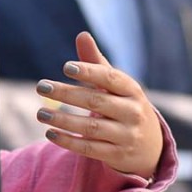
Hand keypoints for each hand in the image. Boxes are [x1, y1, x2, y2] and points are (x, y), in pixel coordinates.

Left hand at [35, 31, 162, 178]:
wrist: (151, 146)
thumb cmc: (124, 105)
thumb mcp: (115, 85)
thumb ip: (96, 62)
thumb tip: (82, 35)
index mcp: (132, 90)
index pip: (110, 78)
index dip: (89, 71)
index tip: (65, 67)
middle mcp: (133, 112)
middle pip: (96, 101)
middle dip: (66, 94)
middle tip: (41, 87)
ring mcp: (127, 136)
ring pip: (92, 127)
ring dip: (63, 120)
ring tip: (40, 114)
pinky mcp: (118, 156)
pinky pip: (91, 149)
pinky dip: (69, 142)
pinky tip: (50, 134)